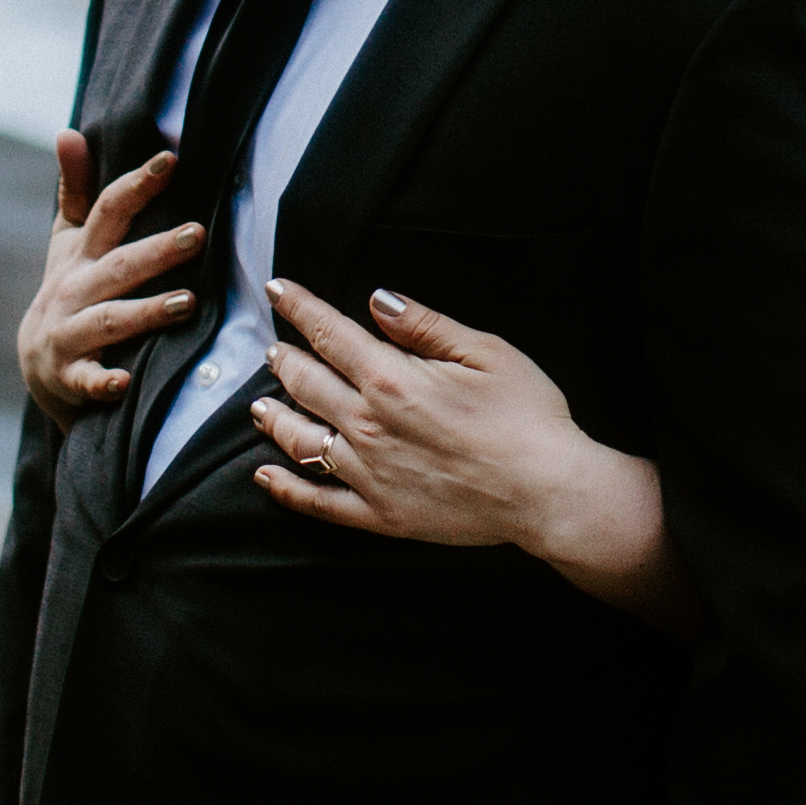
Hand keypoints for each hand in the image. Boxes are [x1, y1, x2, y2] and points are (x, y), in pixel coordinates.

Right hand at [16, 136, 201, 418]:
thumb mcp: (68, 241)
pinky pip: (89, 379)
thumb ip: (77, 189)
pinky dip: (105, 381)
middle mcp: (74, 290)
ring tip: (188, 301)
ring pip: (111, 320)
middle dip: (157, 251)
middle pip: (119, 266)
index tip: (171, 160)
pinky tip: (127, 381)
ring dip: (147, 311)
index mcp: (81, 254)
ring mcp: (70, 333)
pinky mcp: (71, 376)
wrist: (40, 365)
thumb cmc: (69, 290)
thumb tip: (68, 132)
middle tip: (198, 234)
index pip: (108, 211)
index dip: (138, 184)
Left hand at [252, 285, 698, 633]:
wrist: (546, 492)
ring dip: (275, 417)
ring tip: (259, 404)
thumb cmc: (528, 417)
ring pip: (301, 440)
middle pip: (306, 383)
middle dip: (284, 360)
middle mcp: (368, 425)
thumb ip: (424, 325)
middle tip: (272, 349)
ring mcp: (369, 474)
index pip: (330, 333)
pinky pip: (318, 502)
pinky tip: (266, 474)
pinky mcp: (379, 514)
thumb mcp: (485, 352)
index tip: (277, 290)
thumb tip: (377, 301)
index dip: (299, 307)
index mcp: (392, 379)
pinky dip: (285, 488)